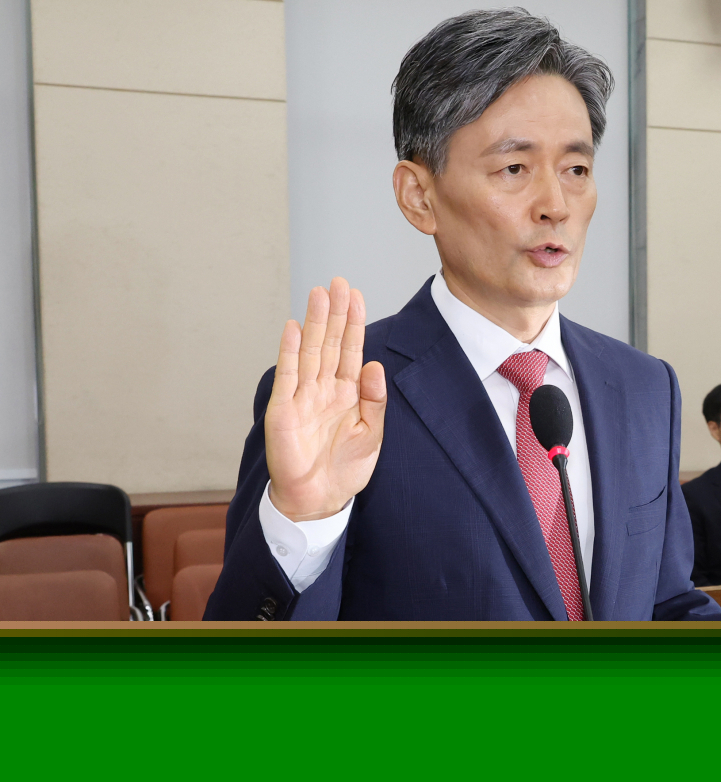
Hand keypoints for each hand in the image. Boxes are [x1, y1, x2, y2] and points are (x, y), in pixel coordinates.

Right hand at [264, 278, 386, 521]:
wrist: (319, 499)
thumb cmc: (345, 469)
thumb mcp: (372, 435)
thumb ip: (375, 401)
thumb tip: (375, 366)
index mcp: (348, 394)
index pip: (351, 350)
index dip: (354, 323)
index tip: (357, 295)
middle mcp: (324, 389)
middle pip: (330, 343)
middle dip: (335, 312)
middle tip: (338, 282)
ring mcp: (303, 397)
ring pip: (310, 351)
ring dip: (314, 323)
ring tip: (318, 293)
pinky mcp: (284, 410)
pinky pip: (288, 375)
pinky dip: (291, 351)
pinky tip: (295, 328)